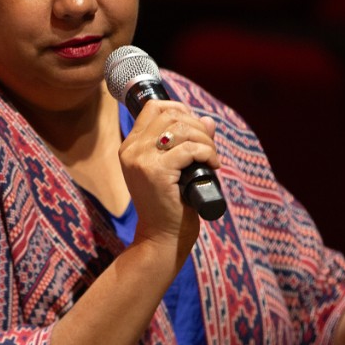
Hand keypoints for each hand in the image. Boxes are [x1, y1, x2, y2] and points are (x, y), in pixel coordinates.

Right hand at [119, 100, 219, 249]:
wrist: (161, 237)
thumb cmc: (169, 204)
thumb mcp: (175, 168)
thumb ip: (186, 142)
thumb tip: (208, 120)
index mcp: (130, 146)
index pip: (153, 107)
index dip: (179, 109)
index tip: (196, 127)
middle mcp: (132, 149)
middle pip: (171, 115)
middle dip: (198, 126)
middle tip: (209, 147)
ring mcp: (142, 160)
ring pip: (182, 129)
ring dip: (205, 140)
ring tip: (212, 158)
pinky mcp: (157, 172)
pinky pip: (190, 149)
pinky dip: (208, 153)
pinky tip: (213, 166)